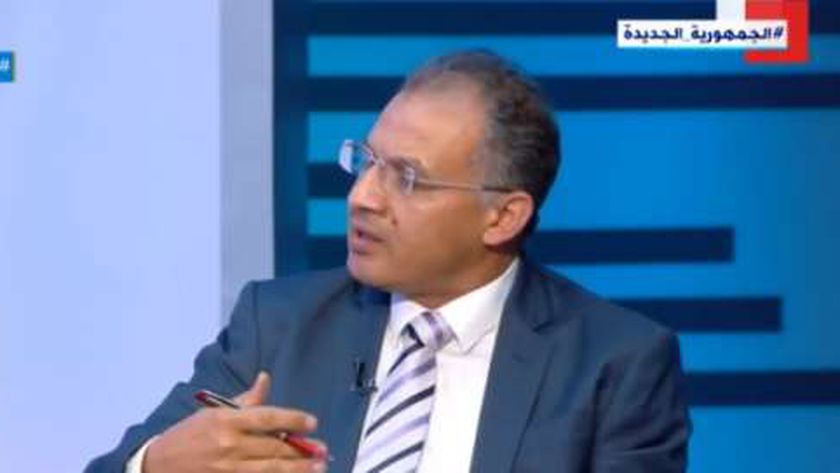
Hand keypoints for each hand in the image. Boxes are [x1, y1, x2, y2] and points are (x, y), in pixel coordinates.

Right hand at [143, 372, 326, 472]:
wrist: (158, 466)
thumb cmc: (189, 435)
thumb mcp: (213, 412)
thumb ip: (245, 400)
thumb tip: (266, 379)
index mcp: (226, 421)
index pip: (267, 418)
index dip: (293, 420)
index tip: (313, 422)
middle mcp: (228, 445)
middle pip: (273, 448)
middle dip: (302, 450)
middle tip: (323, 450)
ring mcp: (227, 469)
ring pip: (270, 470)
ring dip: (297, 469)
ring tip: (318, 467)